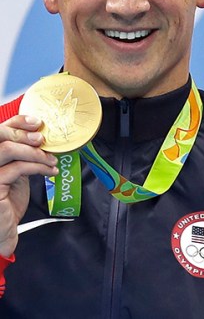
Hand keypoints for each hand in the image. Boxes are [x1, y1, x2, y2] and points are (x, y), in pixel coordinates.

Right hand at [0, 116, 56, 257]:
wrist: (3, 230)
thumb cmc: (7, 203)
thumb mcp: (15, 173)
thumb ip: (21, 156)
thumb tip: (41, 138)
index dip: (17, 122)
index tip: (38, 123)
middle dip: (23, 134)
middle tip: (43, 140)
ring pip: (6, 150)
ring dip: (34, 152)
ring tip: (51, 160)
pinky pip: (16, 169)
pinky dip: (38, 167)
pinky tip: (50, 170)